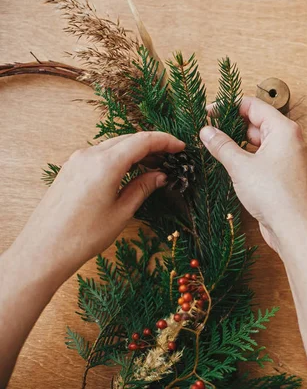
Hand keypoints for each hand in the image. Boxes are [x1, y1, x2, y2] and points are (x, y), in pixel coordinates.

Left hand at [12, 131, 184, 273]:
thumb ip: (143, 188)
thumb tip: (160, 175)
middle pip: (128, 138)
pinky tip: (129, 171)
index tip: (181, 148)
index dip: (165, 141)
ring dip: (135, 150)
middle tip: (171, 158)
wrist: (43, 250)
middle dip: (152, 145)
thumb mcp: (121, 212)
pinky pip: (100, 154)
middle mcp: (89, 155)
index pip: (142, 140)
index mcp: (105, 164)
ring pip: (114, 145)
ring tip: (154, 166)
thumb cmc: (83, 236)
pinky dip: (119, 157)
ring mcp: (77, 160)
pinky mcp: (70, 169)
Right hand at [200, 97, 306, 253]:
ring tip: (213, 147)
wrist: (295, 229)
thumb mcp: (241, 166)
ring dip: (237, 143)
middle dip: (231, 125)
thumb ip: (222, 145)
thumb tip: (206, 131)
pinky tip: (228, 164)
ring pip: (258, 142)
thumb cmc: (274, 194)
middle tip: (207, 131)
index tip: (207, 112)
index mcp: (283, 129)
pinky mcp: (282, 175)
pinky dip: (246, 157)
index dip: (228, 106)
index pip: (253, 105)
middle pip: (255, 122)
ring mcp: (287, 158)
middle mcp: (288, 140)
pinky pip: (261, 158)